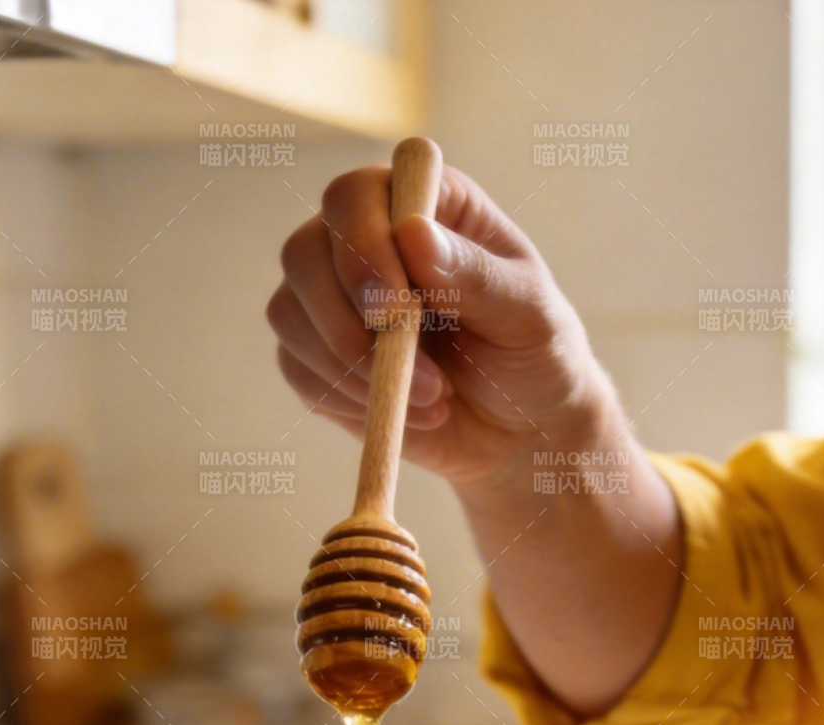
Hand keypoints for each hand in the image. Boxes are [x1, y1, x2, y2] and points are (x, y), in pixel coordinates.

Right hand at [268, 162, 619, 487]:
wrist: (519, 431)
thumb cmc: (534, 355)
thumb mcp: (528, 313)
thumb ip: (476, 274)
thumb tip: (412, 233)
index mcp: (421, 204)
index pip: (357, 195)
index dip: (362, 243)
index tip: (395, 306)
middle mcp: (365, 238)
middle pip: (305, 251)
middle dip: (344, 317)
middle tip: (399, 361)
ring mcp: (333, 297)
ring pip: (290, 312)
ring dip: (351, 367)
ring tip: (432, 397)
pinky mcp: (318, 356)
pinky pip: (296, 368)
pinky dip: (345, 397)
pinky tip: (403, 412)